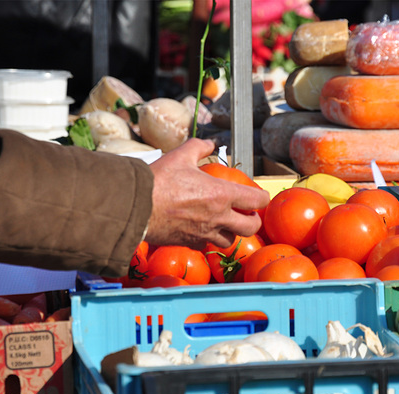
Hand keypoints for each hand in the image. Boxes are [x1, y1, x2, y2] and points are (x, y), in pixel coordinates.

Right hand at [145, 138, 269, 249]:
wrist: (135, 206)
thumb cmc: (158, 180)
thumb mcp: (181, 156)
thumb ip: (199, 147)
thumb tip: (210, 143)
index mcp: (222, 194)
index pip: (257, 200)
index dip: (263, 197)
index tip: (260, 195)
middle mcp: (218, 217)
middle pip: (251, 227)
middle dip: (253, 221)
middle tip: (247, 214)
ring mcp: (205, 233)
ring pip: (230, 240)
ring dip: (230, 232)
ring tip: (224, 223)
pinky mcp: (190, 243)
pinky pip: (206, 245)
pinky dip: (208, 239)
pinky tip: (201, 229)